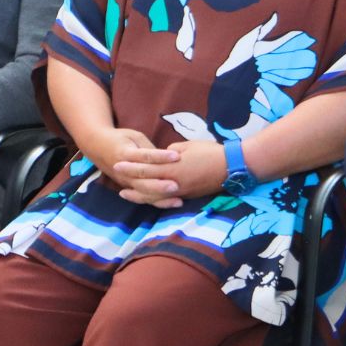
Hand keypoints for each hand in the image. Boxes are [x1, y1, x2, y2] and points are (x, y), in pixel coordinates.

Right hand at [85, 128, 180, 205]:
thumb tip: (169, 158)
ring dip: (161, 197)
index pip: (145, 156)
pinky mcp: (129, 188)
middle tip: (176, 185)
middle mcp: (124, 171)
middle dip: (159, 184)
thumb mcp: (135, 137)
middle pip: (142, 179)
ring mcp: (126, 182)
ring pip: (144, 192)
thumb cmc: (121, 139)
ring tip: (178, 200)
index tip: (176, 156)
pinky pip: (144, 197)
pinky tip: (173, 204)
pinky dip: (158, 202)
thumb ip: (149, 148)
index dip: (160, 156)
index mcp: (125, 153)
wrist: (98, 147)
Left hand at [113, 139, 231, 206]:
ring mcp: (179, 191)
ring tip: (126, 193)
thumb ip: (171, 152)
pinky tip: (148, 198)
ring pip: (153, 196)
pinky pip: (165, 199)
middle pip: (145, 183)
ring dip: (138, 194)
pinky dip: (154, 199)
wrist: (231, 166)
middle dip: (130, 179)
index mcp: (171, 168)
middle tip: (115, 175)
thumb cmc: (210, 152)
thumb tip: (163, 157)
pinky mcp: (187, 195)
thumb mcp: (187, 146)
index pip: (145, 167)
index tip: (118, 163)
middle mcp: (172, 182)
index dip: (131, 166)